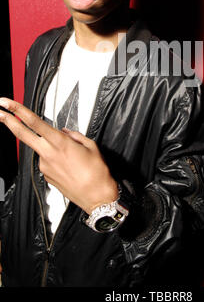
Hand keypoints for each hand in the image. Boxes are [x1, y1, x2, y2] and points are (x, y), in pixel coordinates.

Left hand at [0, 98, 117, 213]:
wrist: (97, 198)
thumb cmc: (97, 174)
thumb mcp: (91, 146)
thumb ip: (75, 135)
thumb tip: (66, 133)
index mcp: (60, 143)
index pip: (34, 122)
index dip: (18, 111)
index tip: (7, 104)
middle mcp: (48, 154)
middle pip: (22, 134)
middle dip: (7, 121)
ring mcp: (45, 166)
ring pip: (40, 148)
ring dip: (50, 147)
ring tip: (72, 158)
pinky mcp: (46, 175)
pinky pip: (48, 161)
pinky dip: (56, 159)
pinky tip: (70, 166)